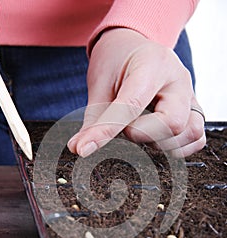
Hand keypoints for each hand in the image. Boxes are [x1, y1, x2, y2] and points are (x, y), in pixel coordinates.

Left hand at [67, 28, 205, 157]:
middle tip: (126, 130)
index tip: (85, 148)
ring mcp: (190, 94)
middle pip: (172, 122)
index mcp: (151, 64)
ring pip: (190, 132)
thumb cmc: (117, 63)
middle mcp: (177, 79)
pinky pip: (197, 138)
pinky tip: (159, 140)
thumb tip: (80, 148)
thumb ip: (93, 119)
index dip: (108, 129)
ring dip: (162, 144)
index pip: (132, 104)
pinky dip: (179, 147)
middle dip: (144, 136)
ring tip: (143, 132)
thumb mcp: (100, 85)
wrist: (134, 48)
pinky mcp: (194, 109)